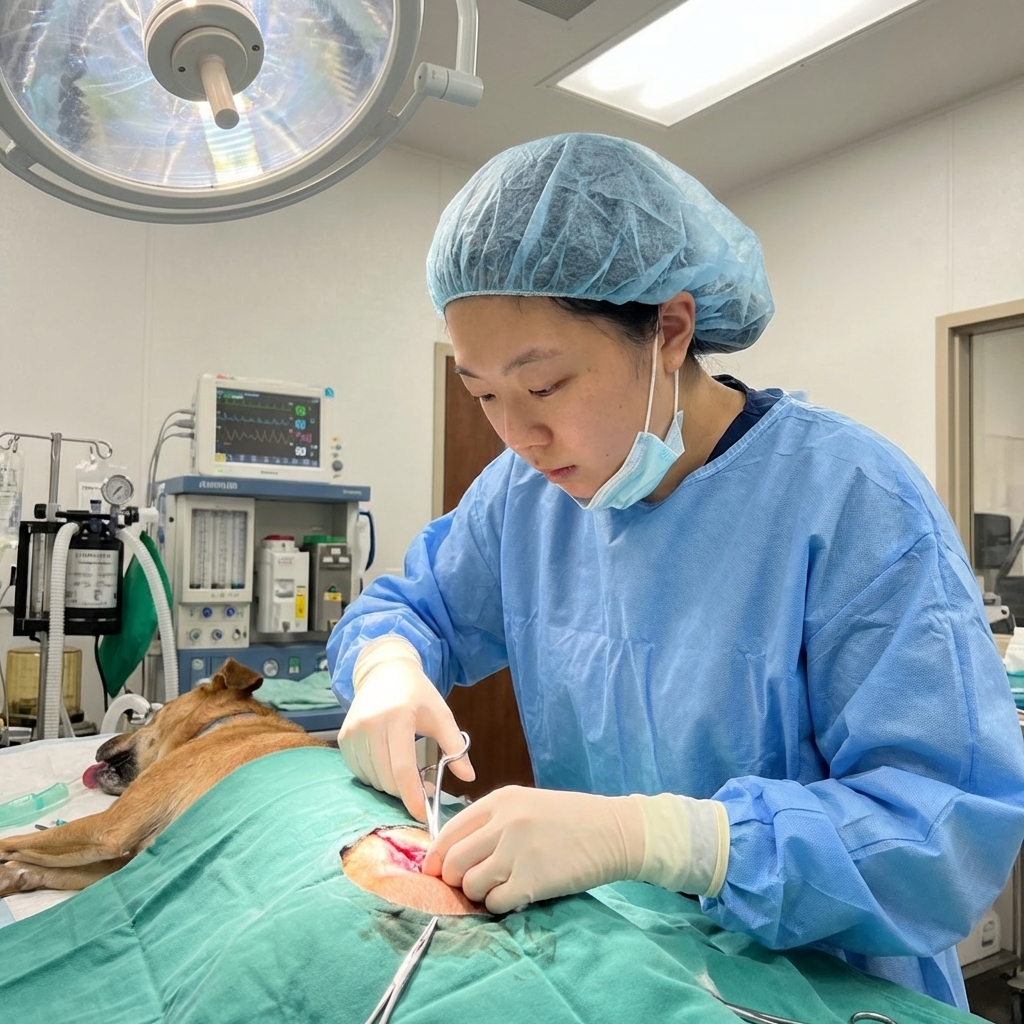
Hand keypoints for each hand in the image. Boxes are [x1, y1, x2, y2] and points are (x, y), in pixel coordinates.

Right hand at [338, 640, 474, 820]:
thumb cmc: (418, 694)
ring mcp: (353, 731)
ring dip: (390, 784)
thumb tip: (469, 777)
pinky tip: (387, 761)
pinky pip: (360, 771)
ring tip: (405, 768)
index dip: (412, 796)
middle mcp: (371, 724)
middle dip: (405, 792)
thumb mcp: (442, 715)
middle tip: (422, 785)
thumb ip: (455, 746)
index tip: (423, 815)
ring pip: (372, 779)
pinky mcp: (343, 736)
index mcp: (398, 717)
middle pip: (387, 778)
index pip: (403, 768)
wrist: (385, 671)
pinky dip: (375, 775)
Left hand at [421, 786, 644, 913]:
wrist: (615, 831)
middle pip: (453, 862)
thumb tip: (454, 854)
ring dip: (479, 894)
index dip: (436, 857)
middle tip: (469, 886)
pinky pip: (496, 903)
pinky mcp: (533, 880)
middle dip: (454, 880)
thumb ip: (493, 823)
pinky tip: (516, 896)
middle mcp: (504, 822)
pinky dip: (500, 905)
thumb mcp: (528, 805)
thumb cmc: (572, 819)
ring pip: (470, 885)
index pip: (449, 831)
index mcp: (500, 800)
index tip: (436, 872)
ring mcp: (517, 851)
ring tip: (500, 888)